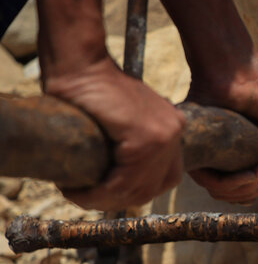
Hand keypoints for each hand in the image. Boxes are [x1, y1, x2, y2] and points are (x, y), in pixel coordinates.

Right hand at [45, 57, 184, 210]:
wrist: (79, 64)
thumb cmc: (90, 91)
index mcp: (173, 128)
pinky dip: (98, 192)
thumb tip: (121, 182)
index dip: (134, 192)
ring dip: (104, 199)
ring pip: (137, 188)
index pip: (163, 177)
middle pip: (153, 187)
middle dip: (118, 199)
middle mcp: (175, 131)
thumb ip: (129, 146)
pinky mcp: (147, 138)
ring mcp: (165, 135)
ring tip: (76, 194)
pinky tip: (77, 189)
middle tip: (86, 198)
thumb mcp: (121, 122)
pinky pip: (124, 182)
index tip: (103, 194)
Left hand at [157, 0, 257, 204]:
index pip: (246, 192)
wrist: (239, 76)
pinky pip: (212, 185)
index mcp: (242, 158)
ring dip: (249, 189)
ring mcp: (209, 159)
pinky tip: (252, 171)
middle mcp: (223, 161)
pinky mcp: (197, 154)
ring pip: (223, 194)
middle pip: (236, 197)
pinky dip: (235, 184)